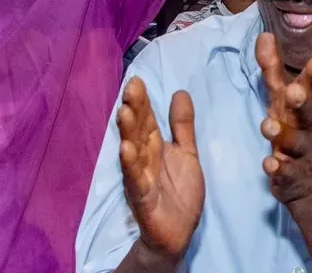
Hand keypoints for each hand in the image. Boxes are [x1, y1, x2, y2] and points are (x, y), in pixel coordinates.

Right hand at [114, 78, 203, 260]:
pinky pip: (135, 178)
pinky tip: (125, 148)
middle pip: (137, 130)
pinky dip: (130, 164)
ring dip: (127, 132)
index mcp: (154, 146)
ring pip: (132, 150)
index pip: (147, 119)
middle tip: (131, 86)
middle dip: (134, 109)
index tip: (136, 79)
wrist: (178, 232)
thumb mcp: (187, 153)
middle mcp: (143, 158)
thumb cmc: (180, 192)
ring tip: (124, 112)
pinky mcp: (142, 196)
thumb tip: (179, 92)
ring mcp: (140, 176)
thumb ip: (182, 126)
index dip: (143, 101)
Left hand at [255, 33, 311, 204]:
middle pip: (305, 113)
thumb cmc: (296, 134)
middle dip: (301, 101)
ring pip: (293, 143)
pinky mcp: (292, 177)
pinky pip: (286, 173)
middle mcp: (303, 128)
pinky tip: (270, 165)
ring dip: (281, 134)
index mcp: (301, 110)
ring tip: (268, 127)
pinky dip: (278, 168)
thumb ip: (273, 72)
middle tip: (295, 92)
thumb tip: (264, 35)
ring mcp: (300, 153)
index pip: (306, 88)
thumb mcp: (285, 103)